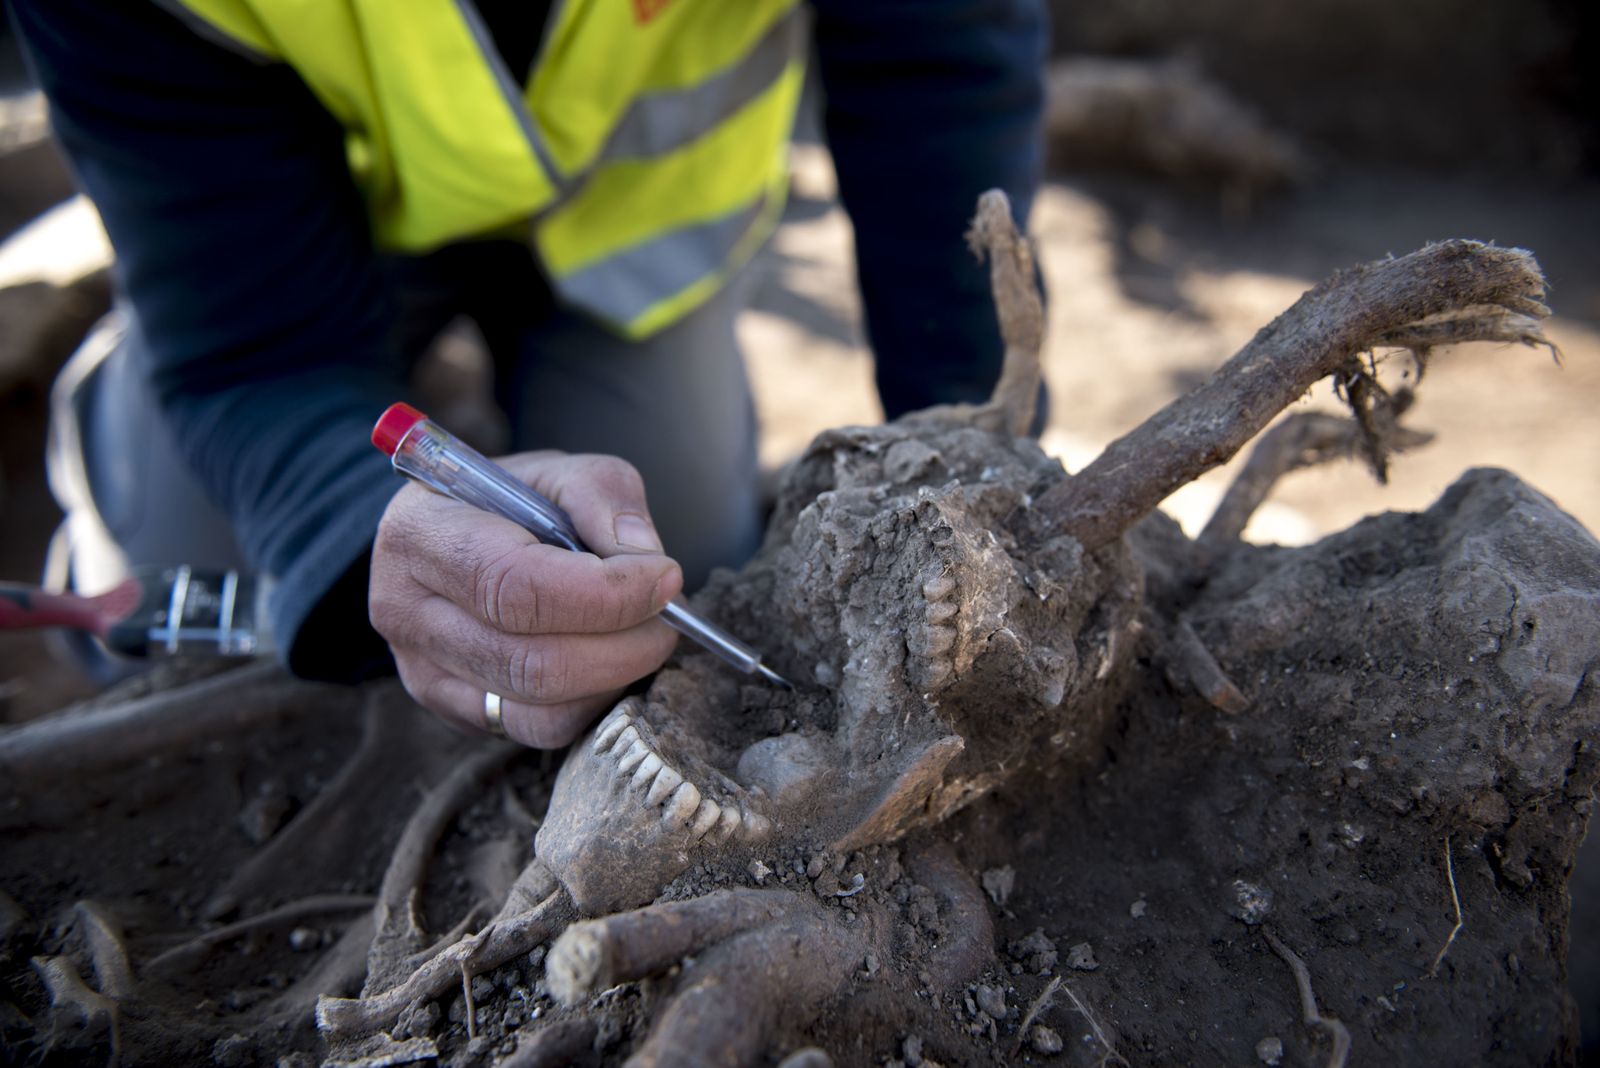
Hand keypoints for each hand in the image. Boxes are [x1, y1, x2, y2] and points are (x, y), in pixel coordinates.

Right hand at [370, 452, 682, 746]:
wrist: (453, 536)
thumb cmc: (507, 500)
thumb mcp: (555, 469)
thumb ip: (603, 495)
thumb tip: (645, 557)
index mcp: (422, 535)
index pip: (517, 589)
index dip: (606, 594)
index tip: (665, 577)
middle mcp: (407, 612)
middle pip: (533, 663)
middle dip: (624, 646)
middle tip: (668, 617)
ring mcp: (423, 672)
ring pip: (540, 709)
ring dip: (614, 678)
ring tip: (642, 634)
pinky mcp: (452, 710)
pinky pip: (538, 730)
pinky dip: (592, 702)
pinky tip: (609, 661)